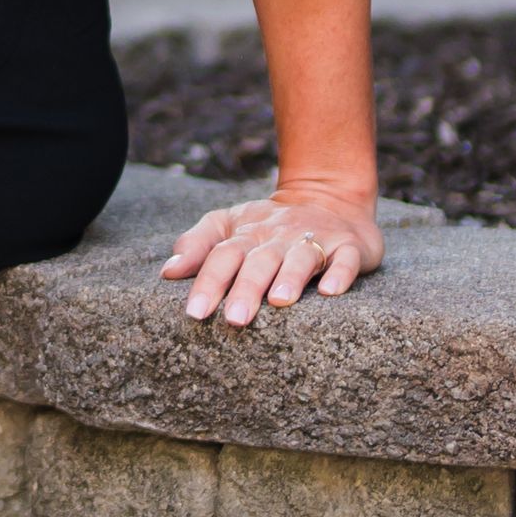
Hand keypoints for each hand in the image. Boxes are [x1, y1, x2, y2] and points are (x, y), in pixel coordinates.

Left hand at [159, 188, 383, 324]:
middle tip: (234, 319)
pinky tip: (331, 291)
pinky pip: (345, 259)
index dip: (208, 281)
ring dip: (290, 278)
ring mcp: (314, 239)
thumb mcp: (230, 225)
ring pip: (300, 257)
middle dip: (245, 288)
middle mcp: (278, 236)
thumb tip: (168, 272)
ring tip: (279, 302)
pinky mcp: (347, 247)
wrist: (329, 196)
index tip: (194, 312)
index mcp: (247, 233)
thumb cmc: (270, 224)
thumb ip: (198, 245)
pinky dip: (339, 273)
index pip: (222, 254)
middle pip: (258, 260)